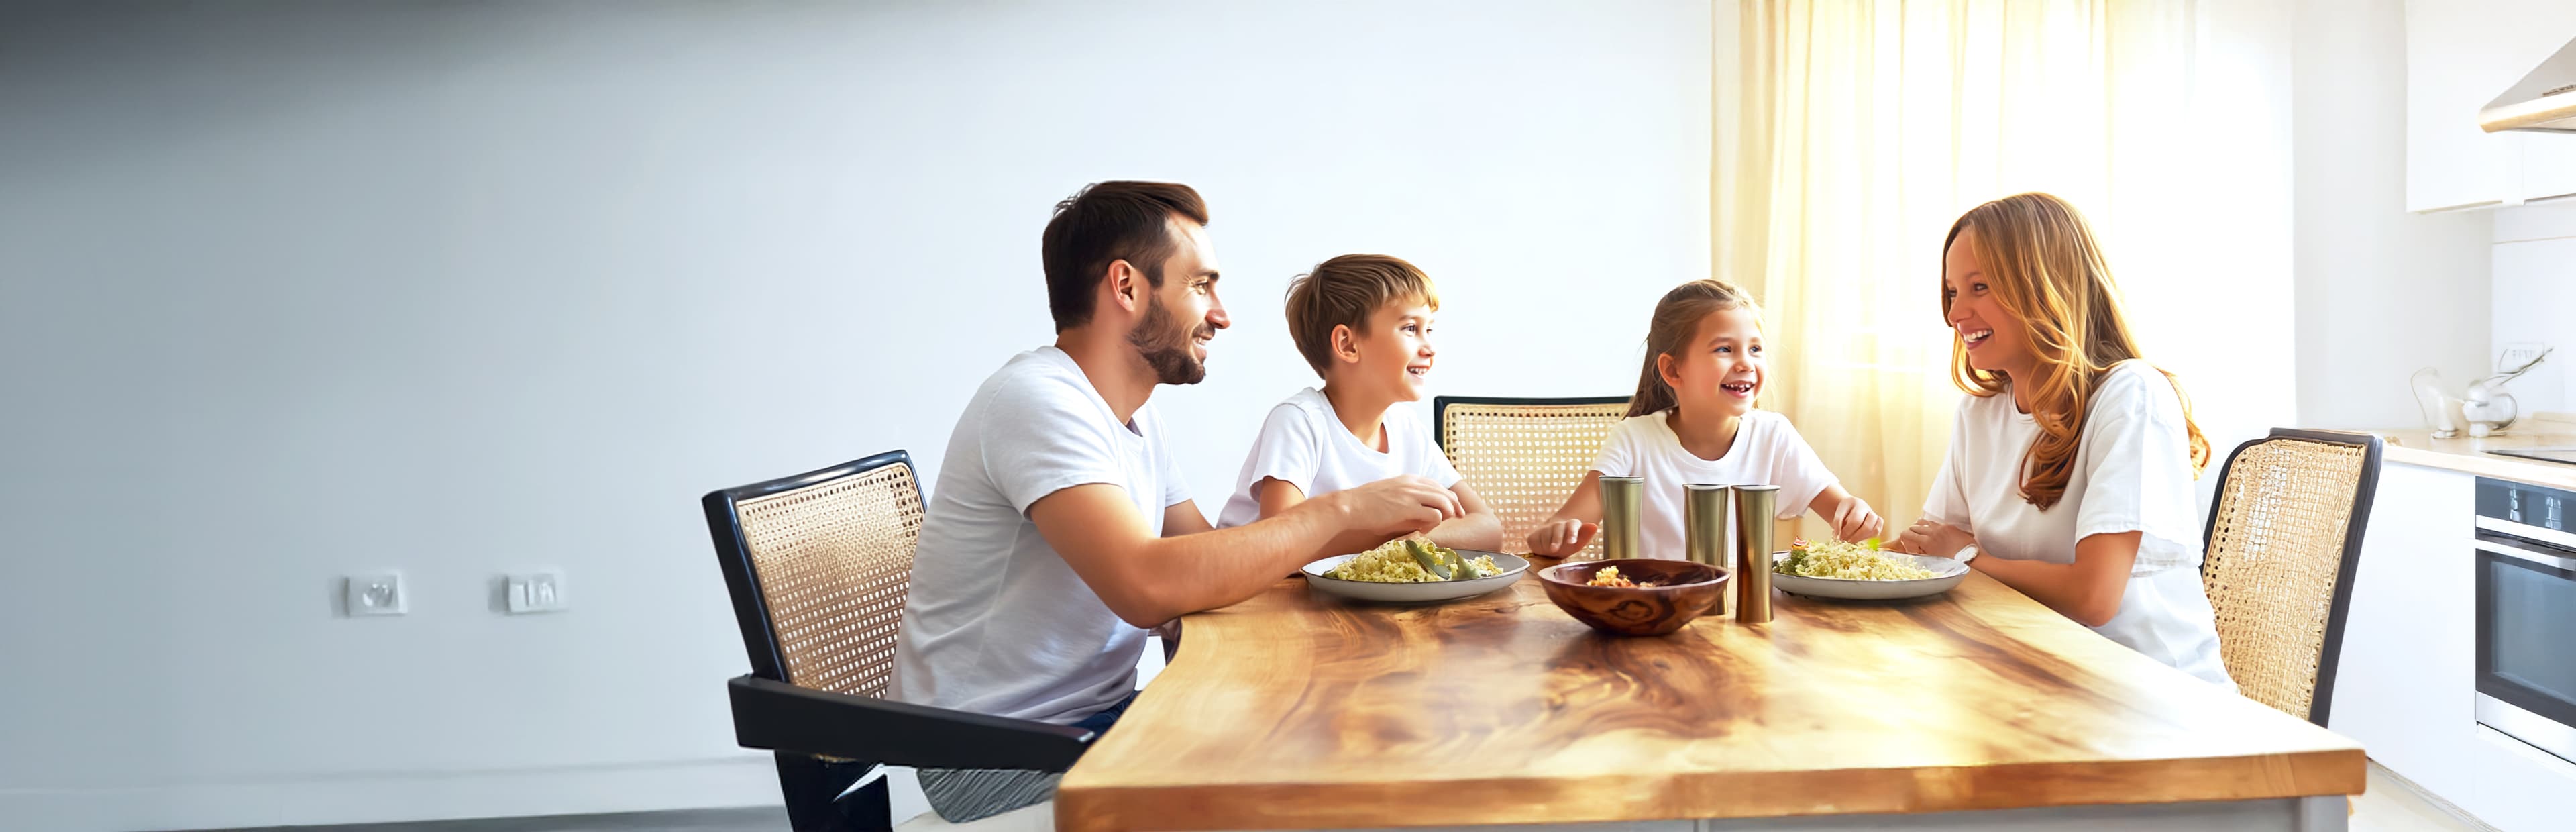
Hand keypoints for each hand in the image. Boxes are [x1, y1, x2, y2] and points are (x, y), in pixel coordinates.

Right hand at [1328, 476, 1464, 537]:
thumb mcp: (1389, 495)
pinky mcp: (1408, 508)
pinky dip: (1435, 523)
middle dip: (1455, 505)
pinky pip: (1434, 514)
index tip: (1453, 508)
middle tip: (1459, 516)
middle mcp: (1412, 484)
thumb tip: (1419, 512)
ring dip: (1448, 513)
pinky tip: (1426, 530)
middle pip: (1444, 492)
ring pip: (1443, 501)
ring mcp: (1410, 495)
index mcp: (1408, 479)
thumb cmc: (1364, 505)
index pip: (1437, 485)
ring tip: (1443, 523)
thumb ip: (1406, 499)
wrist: (1349, 507)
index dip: (1448, 496)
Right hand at [1525, 519, 1598, 556]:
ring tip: (1552, 552)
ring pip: (1545, 537)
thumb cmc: (1568, 544)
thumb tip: (1593, 526)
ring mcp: (1545, 529)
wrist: (1552, 544)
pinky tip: (1543, 549)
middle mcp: (1557, 525)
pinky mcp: (1534, 535)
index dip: (1572, 533)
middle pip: (1557, 530)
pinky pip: (1535, 542)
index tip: (1572, 542)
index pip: (1572, 525)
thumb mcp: (1578, 543)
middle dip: (1556, 540)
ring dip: (1547, 547)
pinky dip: (1538, 548)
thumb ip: (1585, 535)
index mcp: (1571, 525)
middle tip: (1554, 549)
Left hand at [1827, 494, 1883, 542]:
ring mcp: (1874, 516)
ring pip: (1876, 529)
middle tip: (1845, 540)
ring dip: (1862, 538)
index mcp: (1857, 503)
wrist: (1849, 508)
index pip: (1855, 520)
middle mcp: (1868, 509)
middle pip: (1867, 526)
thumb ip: (1837, 523)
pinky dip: (1867, 537)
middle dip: (1855, 536)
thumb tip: (1837, 536)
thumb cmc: (1844, 512)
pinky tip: (1857, 538)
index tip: (1838, 537)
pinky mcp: (1877, 523)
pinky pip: (1876, 532)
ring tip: (1851, 540)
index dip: (1847, 531)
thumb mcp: (1838, 514)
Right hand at [1891, 518, 1973, 557]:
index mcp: (1927, 541)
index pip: (1907, 533)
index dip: (1903, 536)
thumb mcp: (1933, 558)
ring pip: (1923, 521)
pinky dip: (1929, 525)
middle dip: (1911, 532)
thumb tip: (1915, 548)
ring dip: (1919, 527)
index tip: (1904, 540)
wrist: (1970, 555)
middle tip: (1911, 537)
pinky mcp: (1948, 525)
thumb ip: (1922, 551)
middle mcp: (1932, 532)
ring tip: (1920, 532)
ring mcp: (1940, 527)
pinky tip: (1931, 529)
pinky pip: (1934, 522)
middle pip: (1914, 526)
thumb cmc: (1952, 561)